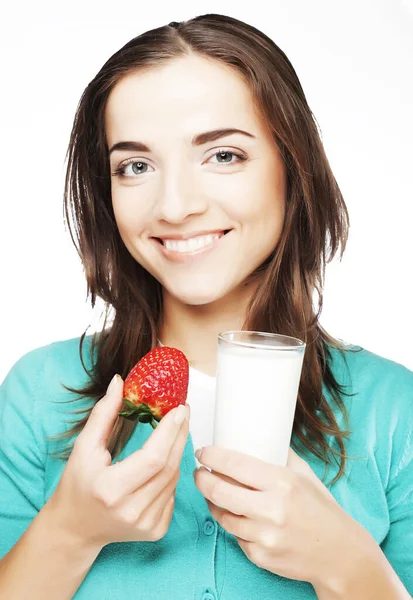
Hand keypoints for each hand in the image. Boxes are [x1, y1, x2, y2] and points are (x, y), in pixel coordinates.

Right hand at [47, 375, 190, 549]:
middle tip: (183, 412)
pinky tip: (163, 462)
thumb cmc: (77, 485)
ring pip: (174, 479)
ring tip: (172, 432)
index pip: (153, 457)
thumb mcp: (84, 447)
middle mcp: (131, 510)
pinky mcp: (155, 531)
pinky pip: (173, 494)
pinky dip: (171, 474)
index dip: (170, 431)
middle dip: (180, 434)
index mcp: (111, 490)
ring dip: (176, 452)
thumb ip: (103, 413)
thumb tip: (119, 382)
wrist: (75, 528)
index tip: (178, 409)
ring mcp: (145, 524)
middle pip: (169, 466)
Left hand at [193, 446, 375, 589]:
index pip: (234, 464)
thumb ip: (279, 456)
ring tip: (211, 491)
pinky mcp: (261, 557)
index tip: (203, 452)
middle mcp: (271, 509)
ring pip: (222, 515)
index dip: (212, 456)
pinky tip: (235, 515)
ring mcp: (264, 536)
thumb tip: (257, 435)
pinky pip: (235, 536)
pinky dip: (232, 524)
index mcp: (282, 482)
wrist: (340, 553)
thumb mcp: (304, 474)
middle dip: (202, 479)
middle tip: (199, 472)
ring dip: (212, 502)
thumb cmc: (321, 509)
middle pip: (219, 491)